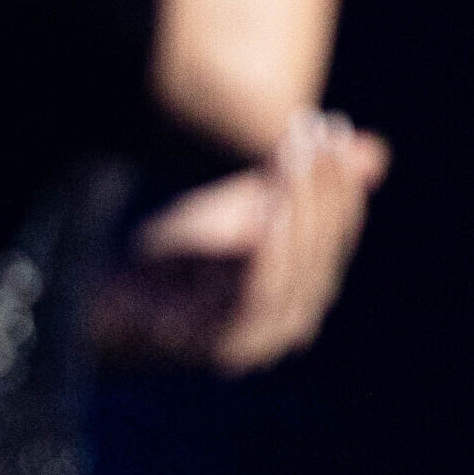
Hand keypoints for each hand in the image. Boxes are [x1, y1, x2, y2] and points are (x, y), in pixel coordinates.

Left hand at [92, 110, 387, 374]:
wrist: (98, 310)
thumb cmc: (168, 263)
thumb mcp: (237, 213)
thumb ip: (294, 187)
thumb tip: (375, 150)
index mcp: (300, 295)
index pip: (337, 236)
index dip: (339, 182)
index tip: (333, 127)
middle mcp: (289, 325)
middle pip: (324, 250)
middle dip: (324, 186)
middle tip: (318, 129)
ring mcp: (257, 342)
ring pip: (298, 268)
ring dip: (300, 206)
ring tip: (295, 152)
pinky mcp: (222, 348)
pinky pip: (260, 291)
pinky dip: (270, 248)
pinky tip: (271, 206)